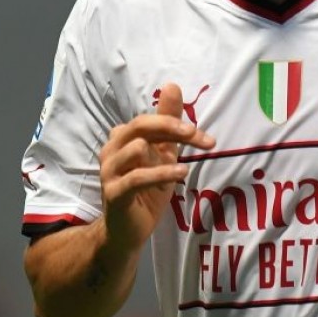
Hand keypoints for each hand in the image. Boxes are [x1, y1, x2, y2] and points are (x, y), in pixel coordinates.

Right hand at [99, 82, 214, 251]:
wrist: (128, 231)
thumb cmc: (147, 189)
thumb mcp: (163, 153)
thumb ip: (168, 123)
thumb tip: (172, 85)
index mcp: (123, 137)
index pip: (151, 120)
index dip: (179, 123)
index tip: (208, 139)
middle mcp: (112, 150)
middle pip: (140, 125)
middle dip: (171, 127)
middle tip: (197, 136)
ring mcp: (109, 171)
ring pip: (137, 147)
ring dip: (165, 158)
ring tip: (181, 169)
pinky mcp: (113, 193)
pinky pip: (137, 176)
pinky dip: (161, 173)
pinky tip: (180, 175)